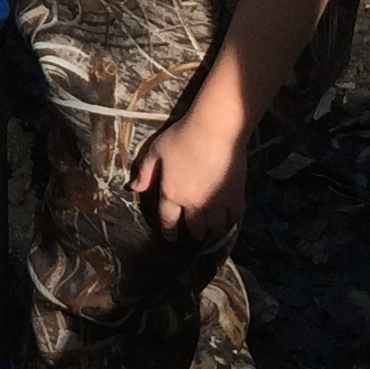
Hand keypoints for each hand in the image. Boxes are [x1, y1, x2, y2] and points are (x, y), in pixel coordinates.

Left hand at [131, 99, 248, 241]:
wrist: (214, 130)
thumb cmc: (182, 136)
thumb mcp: (156, 151)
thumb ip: (146, 172)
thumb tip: (134, 188)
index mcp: (172, 193)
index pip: (168, 219)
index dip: (169, 231)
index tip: (170, 238)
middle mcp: (193, 203)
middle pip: (194, 227)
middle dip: (193, 232)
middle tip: (194, 234)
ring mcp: (216, 202)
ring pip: (215, 226)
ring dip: (212, 229)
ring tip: (211, 229)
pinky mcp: (236, 196)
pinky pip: (234, 217)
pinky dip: (231, 220)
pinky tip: (229, 219)